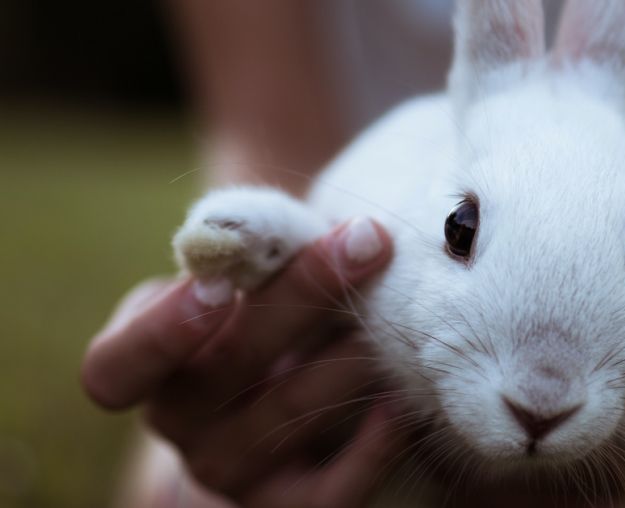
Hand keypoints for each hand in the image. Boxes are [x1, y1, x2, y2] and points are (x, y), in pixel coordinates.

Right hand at [82, 218, 408, 506]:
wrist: (296, 364)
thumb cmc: (265, 301)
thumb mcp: (245, 272)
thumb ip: (257, 250)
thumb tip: (322, 229)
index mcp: (143, 364)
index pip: (115, 368)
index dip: (161, 331)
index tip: (219, 282)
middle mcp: (178, 423)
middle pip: (228, 365)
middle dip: (304, 294)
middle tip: (365, 243)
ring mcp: (228, 470)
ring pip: (291, 412)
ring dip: (352, 355)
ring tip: (397, 313)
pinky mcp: (287, 504)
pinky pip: (331, 492)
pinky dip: (374, 444)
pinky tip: (400, 400)